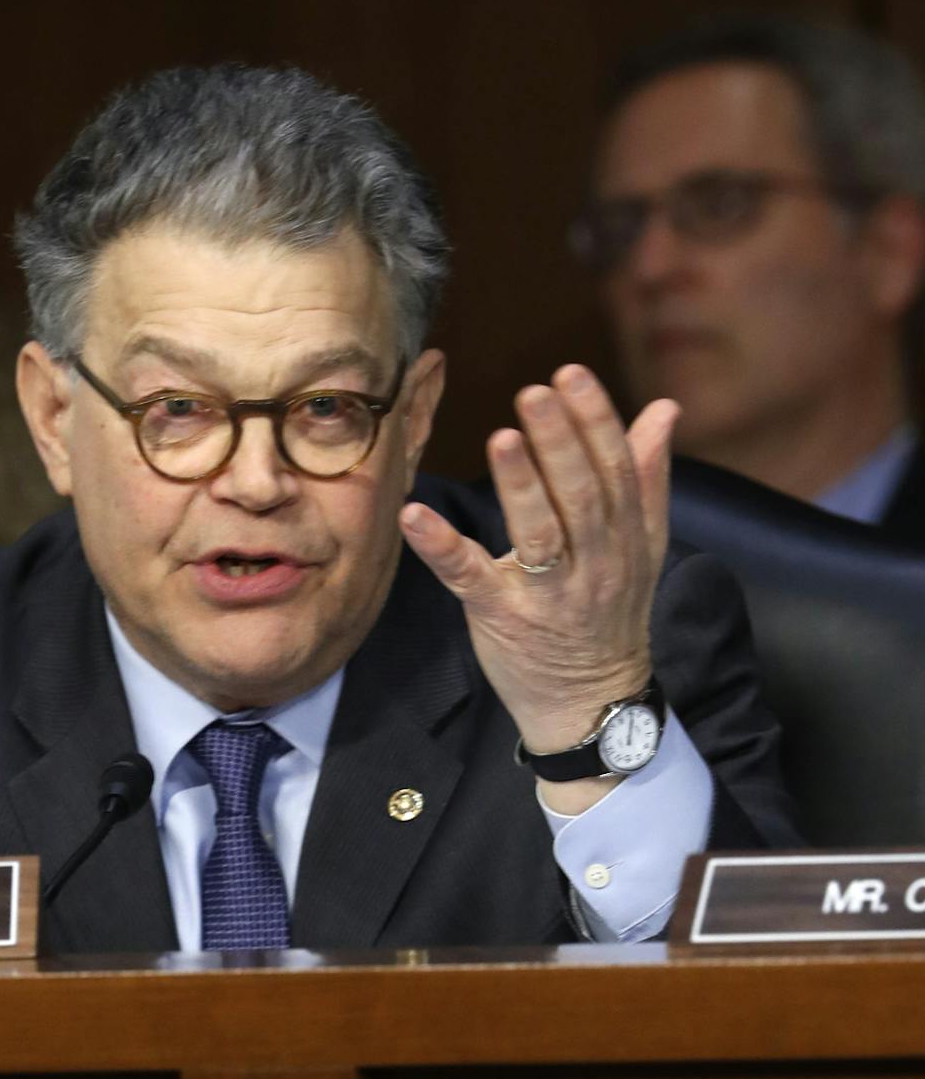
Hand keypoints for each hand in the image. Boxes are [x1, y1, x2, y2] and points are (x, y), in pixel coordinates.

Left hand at [400, 365, 677, 755]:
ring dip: (521, 484)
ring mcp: (549, 596)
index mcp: (626, 539)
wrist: (591, 704)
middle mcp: (595, 565)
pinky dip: (441, 546)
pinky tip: (415, 515)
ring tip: (502, 437)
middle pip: (583, 496)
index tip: (572, 374)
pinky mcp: (503, 619)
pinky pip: (471, 579)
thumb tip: (664, 409)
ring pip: (541, 535)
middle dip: (560, 442)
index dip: (595, 420)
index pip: (616, 471)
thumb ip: (646, 478)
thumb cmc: (607, 615)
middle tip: (536, 392)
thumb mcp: (640, 549)